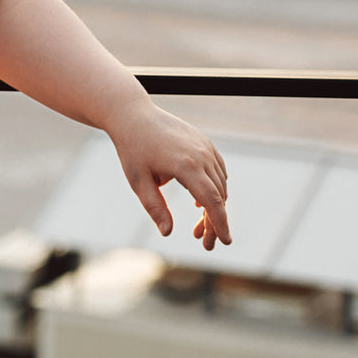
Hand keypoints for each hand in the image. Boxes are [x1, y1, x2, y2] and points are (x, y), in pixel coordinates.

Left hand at [106, 102, 230, 249]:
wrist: (133, 115)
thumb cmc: (132, 148)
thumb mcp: (138, 181)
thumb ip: (155, 207)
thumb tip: (167, 233)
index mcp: (186, 165)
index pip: (212, 201)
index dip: (220, 224)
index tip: (225, 242)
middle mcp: (201, 155)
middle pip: (219, 196)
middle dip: (215, 222)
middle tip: (204, 242)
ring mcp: (205, 146)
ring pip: (220, 184)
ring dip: (214, 206)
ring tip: (198, 227)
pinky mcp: (204, 142)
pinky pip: (218, 170)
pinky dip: (215, 188)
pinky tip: (200, 202)